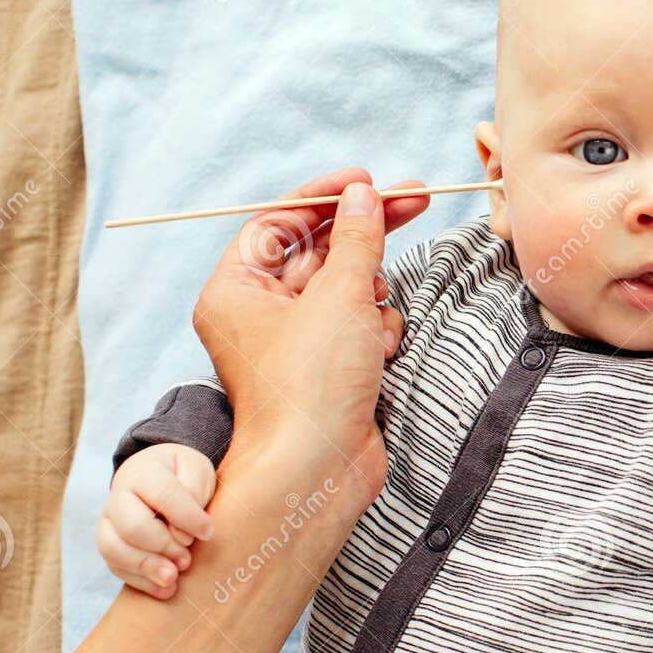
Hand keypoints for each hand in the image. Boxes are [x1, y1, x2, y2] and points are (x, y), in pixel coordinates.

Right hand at [96, 443, 216, 598]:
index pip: (162, 494)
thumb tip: (182, 535)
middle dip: (163, 547)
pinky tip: (165, 590)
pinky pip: (115, 566)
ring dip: (147, 568)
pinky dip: (140, 582)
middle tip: (187, 560)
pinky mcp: (110, 544)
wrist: (159, 475)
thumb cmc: (184, 476)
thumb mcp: (198, 471)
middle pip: (132, 527)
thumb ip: (194, 493)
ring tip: (173, 579)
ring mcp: (109, 522)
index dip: (187, 517)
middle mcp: (119, 497)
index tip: (209, 533)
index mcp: (144, 473)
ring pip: (114, 549)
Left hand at [191, 168, 429, 502]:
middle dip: (365, 236)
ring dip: (373, 297)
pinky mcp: (328, 370)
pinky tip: (381, 352)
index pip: (281, 222)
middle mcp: (260, 315)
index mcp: (237, 290)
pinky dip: (378, 331)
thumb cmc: (310, 386)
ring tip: (374, 323)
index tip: (369, 181)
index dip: (325, 197)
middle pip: (318, 252)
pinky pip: (360, 327)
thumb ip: (357, 238)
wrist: (318, 471)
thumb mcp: (340, 296)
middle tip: (415, 200)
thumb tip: (364, 197)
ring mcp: (296, 344)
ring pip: (347, 290)